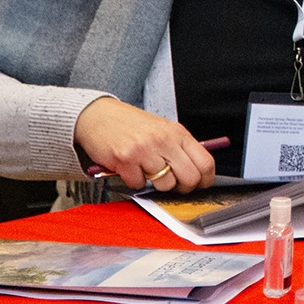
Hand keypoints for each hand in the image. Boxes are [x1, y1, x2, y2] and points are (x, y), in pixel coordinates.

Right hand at [73, 98, 218, 190]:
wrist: (98, 116)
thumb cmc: (130, 124)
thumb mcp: (162, 129)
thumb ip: (180, 148)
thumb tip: (198, 171)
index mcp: (177, 132)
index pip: (205, 162)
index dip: (205, 180)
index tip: (200, 185)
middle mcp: (164, 140)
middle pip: (190, 177)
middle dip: (183, 188)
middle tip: (174, 185)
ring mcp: (145, 150)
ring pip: (166, 184)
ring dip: (156, 184)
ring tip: (147, 171)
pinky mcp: (126, 160)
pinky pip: (139, 185)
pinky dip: (135, 181)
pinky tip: (130, 169)